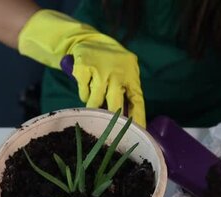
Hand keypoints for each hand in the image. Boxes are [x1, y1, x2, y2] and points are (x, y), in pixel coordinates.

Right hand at [17, 9, 145, 126]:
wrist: (90, 40)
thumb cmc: (112, 63)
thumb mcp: (125, 73)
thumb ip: (127, 93)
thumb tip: (129, 122)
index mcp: (131, 76)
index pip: (137, 101)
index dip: (138, 118)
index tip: (137, 132)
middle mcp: (117, 73)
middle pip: (115, 106)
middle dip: (111, 119)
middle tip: (108, 126)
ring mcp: (99, 71)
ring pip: (95, 103)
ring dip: (94, 104)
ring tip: (96, 94)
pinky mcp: (83, 69)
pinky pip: (83, 94)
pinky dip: (84, 94)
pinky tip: (87, 84)